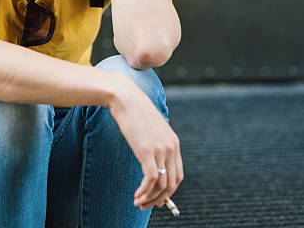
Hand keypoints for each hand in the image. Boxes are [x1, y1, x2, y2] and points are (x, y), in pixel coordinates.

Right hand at [108, 78, 183, 209]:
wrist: (126, 98)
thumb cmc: (134, 113)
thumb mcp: (150, 130)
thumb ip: (155, 144)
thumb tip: (150, 160)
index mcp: (174, 143)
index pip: (178, 175)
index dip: (168, 191)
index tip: (156, 198)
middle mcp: (171, 147)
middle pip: (172, 183)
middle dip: (159, 198)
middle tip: (146, 206)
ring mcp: (160, 149)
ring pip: (161, 184)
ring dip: (150, 198)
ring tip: (138, 203)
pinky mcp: (147, 151)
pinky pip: (150, 179)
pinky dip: (144, 192)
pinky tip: (136, 196)